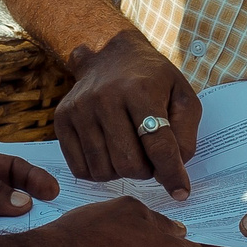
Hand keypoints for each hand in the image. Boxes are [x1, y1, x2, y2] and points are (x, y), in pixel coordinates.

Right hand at [54, 31, 201, 196]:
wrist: (109, 54)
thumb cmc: (152, 80)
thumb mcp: (182, 96)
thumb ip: (185, 134)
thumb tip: (173, 171)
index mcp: (140, 89)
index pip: (158, 144)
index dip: (172, 173)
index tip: (181, 192)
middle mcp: (105, 97)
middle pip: (129, 164)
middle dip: (146, 171)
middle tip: (151, 158)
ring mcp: (80, 108)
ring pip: (104, 171)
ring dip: (122, 172)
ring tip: (130, 151)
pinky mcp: (62, 119)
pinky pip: (81, 169)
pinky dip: (99, 171)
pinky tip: (109, 153)